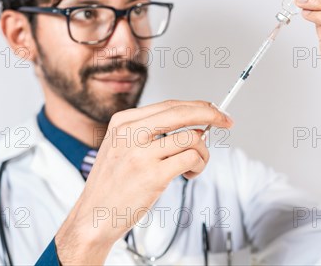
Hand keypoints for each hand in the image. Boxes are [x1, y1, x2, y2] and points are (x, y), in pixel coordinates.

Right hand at [54, 100, 232, 264]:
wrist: (93, 216)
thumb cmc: (112, 183)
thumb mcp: (120, 146)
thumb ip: (149, 131)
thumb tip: (192, 122)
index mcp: (123, 122)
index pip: (170, 105)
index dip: (197, 106)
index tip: (214, 110)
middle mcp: (130, 133)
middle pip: (183, 113)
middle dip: (212, 114)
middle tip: (227, 121)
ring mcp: (141, 154)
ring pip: (192, 137)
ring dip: (204, 152)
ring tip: (195, 164)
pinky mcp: (153, 175)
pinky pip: (191, 158)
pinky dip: (198, 165)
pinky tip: (188, 174)